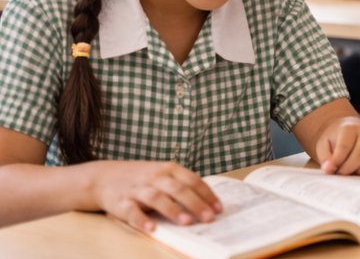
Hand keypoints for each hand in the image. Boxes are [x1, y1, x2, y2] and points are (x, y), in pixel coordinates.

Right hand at [89, 160, 221, 231]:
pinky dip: (142, 220)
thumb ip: (181, 186)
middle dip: (196, 204)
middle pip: (178, 189)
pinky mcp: (121, 202)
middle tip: (209, 218)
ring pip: (157, 198)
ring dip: (173, 210)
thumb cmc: (141, 179)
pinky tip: (152, 228)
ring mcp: (137, 189)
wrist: (103, 177)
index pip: (193, 180)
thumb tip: (206, 204)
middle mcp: (154, 177)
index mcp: (168, 169)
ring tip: (187, 222)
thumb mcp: (162, 175)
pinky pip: (132, 211)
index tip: (219, 209)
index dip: (207, 194)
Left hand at [314, 117, 359, 175]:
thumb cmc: (337, 139)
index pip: (345, 147)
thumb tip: (329, 168)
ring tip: (352, 171)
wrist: (350, 130)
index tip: (331, 168)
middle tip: (341, 172)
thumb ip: (325, 157)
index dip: (337, 161)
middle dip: (348, 169)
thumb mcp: (324, 144)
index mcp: (351, 128)